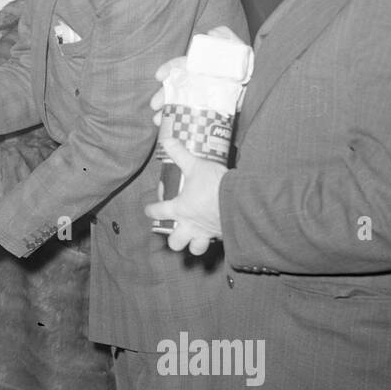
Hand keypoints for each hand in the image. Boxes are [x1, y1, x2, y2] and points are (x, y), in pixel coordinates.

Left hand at [143, 139, 225, 255]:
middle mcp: (190, 226)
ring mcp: (206, 233)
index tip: (149, 209)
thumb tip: (167, 140)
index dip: (151, 210)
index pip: (158, 212)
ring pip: (195, 249)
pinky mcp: (221, 235)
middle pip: (174, 242)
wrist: (241, 200)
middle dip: (173, 238)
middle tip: (177, 229)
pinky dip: (214, 239)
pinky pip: (215, 243)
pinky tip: (217, 231)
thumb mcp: (196, 165)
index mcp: (180, 209)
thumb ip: (180, 154)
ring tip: (196, 237)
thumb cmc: (215, 185)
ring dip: (193, 245)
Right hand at [151, 26, 246, 125]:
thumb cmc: (243, 64)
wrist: (256, 83)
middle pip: (174, 87)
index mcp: (198, 65)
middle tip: (154, 105)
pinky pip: (188, 115)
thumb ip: (226, 37)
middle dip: (162, 95)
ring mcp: (199, 95)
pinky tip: (168, 127)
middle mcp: (195, 80)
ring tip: (157, 120)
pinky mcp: (205, 109)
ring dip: (165, 111)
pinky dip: (177, 121)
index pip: (180, 65)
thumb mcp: (236, 48)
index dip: (169, 69)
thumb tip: (211, 32)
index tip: (158, 76)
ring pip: (177, 102)